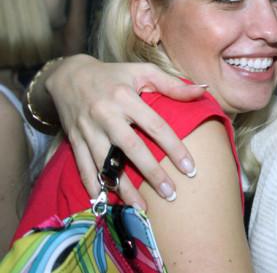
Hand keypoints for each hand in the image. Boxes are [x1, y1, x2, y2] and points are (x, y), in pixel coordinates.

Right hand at [47, 54, 205, 208]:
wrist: (69, 75)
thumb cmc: (114, 75)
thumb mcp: (143, 72)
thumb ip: (173, 84)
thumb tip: (203, 89)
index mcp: (126, 97)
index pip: (155, 126)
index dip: (174, 147)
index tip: (190, 168)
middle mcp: (106, 114)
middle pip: (131, 148)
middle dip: (151, 173)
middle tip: (170, 193)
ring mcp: (88, 129)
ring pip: (106, 163)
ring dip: (123, 187)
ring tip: (141, 207)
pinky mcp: (74, 140)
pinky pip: (83, 166)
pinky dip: (93, 185)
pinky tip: (104, 201)